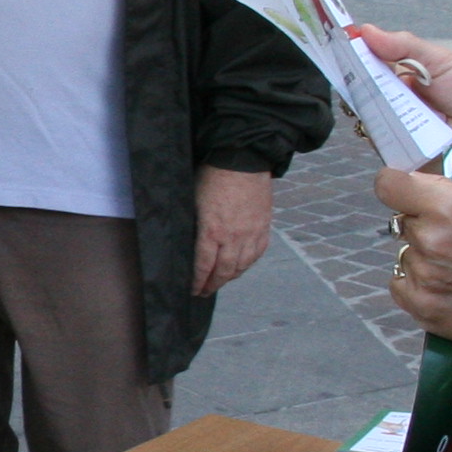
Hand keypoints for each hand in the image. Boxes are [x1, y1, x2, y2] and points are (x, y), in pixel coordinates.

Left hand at [192, 164, 275, 296]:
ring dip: (231, 277)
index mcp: (212, 231)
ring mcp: (251, 233)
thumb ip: (193, 224)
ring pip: (242, 265)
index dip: (198, 281)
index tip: (193, 290)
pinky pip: (257, 252)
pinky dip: (248, 263)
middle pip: (224, 271)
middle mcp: (233, 237)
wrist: (243, 159)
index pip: (203, 265)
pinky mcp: (264, 226)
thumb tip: (187, 241)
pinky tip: (241, 266)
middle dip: (213, 284)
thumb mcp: (193, 201)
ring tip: (221, 282)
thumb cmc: (213, 175)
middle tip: (204, 292)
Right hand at [344, 24, 451, 139]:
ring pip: (370, 121)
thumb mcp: (443, 63)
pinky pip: (383, 149)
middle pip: (363, 95)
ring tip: (386, 99)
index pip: (369, 69)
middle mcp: (398, 108)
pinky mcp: (403, 161)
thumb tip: (366, 31)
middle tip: (361, 70)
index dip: (353, 57)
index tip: (340, 43)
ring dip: (374, 110)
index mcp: (405, 81)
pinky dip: (385, 138)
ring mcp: (399, 135)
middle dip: (359, 82)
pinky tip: (396, 127)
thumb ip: (404, 46)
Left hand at [377, 167, 451, 362]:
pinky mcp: (422, 305)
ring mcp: (424, 275)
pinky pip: (400, 284)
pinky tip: (448, 286)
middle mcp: (431, 239)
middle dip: (423, 226)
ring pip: (404, 255)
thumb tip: (416, 184)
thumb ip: (449, 194)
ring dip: (423, 258)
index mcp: (450, 207)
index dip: (395, 186)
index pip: (388, 185)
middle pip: (402, 222)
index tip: (403, 192)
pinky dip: (418, 284)